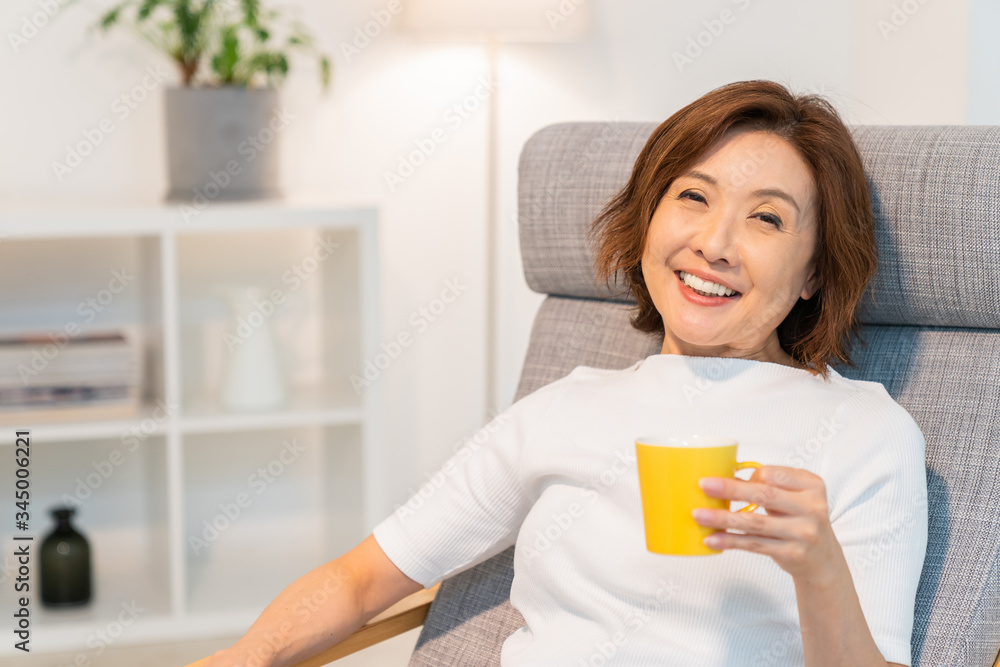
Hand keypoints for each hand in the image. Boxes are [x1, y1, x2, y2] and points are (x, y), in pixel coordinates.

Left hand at [691, 465, 842, 580]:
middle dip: (729, 490)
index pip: (773, 474)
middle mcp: (812, 507)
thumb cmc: (800, 521)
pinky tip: (712, 539)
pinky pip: (754, 544)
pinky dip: (730, 541)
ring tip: (699, 515)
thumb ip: (767, 487)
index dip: (749, 477)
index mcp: (812, 485)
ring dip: (723, 518)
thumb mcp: (794, 499)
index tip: (731, 478)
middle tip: (703, 486)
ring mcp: (804, 532)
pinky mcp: (793, 553)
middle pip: (763, 495)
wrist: (823, 560)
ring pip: (755, 522)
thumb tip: (722, 478)